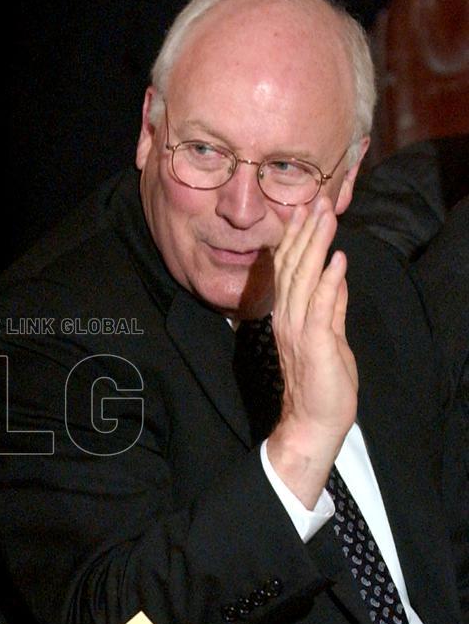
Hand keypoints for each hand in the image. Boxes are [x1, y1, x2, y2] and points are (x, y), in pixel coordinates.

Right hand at [267, 198, 357, 507]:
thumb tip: (337, 276)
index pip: (288, 271)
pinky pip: (321, 306)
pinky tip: (336, 259)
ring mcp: (298, 329)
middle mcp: (286, 318)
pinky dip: (329, 281)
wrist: (312, 422)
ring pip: (303, 280)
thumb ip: (332, 307)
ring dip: (315, 247)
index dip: (296, 240)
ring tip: (325, 219)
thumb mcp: (330, 339)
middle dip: (305, 233)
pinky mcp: (314, 342)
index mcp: (287, 317)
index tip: (305, 212)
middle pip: (292, 268)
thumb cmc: (322, 386)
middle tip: (314, 202)